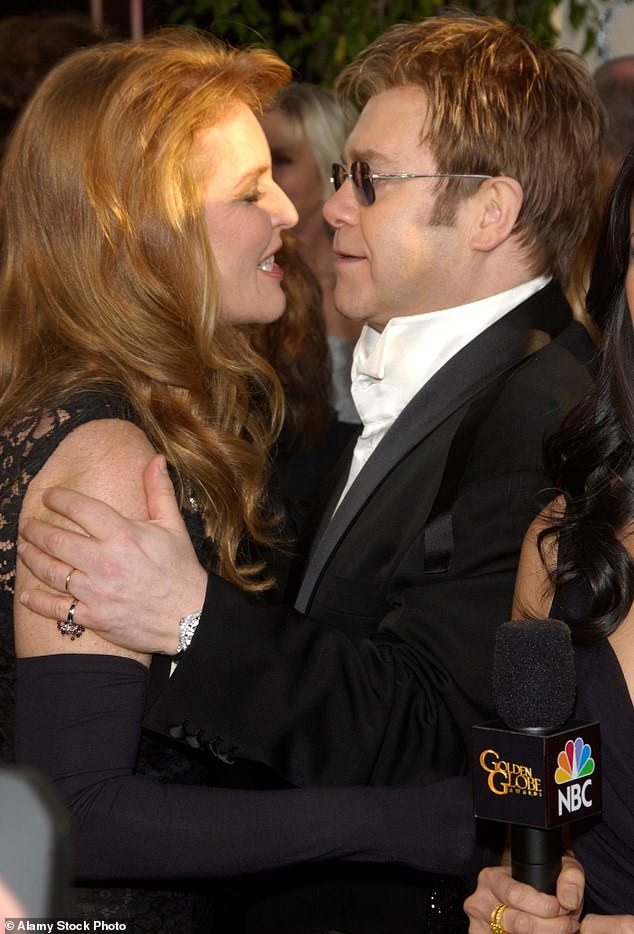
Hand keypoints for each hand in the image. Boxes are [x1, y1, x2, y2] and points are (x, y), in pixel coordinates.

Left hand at [18, 455, 207, 654]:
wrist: (190, 616)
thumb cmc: (180, 569)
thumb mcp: (173, 525)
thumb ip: (159, 490)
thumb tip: (156, 459)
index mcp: (121, 534)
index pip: (79, 508)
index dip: (58, 498)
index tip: (49, 496)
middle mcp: (103, 561)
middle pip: (55, 540)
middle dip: (35, 530)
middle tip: (27, 526)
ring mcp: (95, 591)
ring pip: (50, 571)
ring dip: (31, 559)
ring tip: (23, 550)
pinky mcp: (94, 616)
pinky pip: (57, 608)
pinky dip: (37, 601)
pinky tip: (26, 594)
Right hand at [464, 858, 583, 932]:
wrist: (525, 895)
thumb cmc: (541, 881)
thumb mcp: (558, 868)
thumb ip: (570, 878)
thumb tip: (568, 901)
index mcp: (492, 878)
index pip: (517, 895)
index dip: (547, 907)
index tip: (564, 909)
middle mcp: (480, 902)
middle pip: (519, 924)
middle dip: (551, 928)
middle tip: (568, 925)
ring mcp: (480, 925)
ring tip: (557, 931)